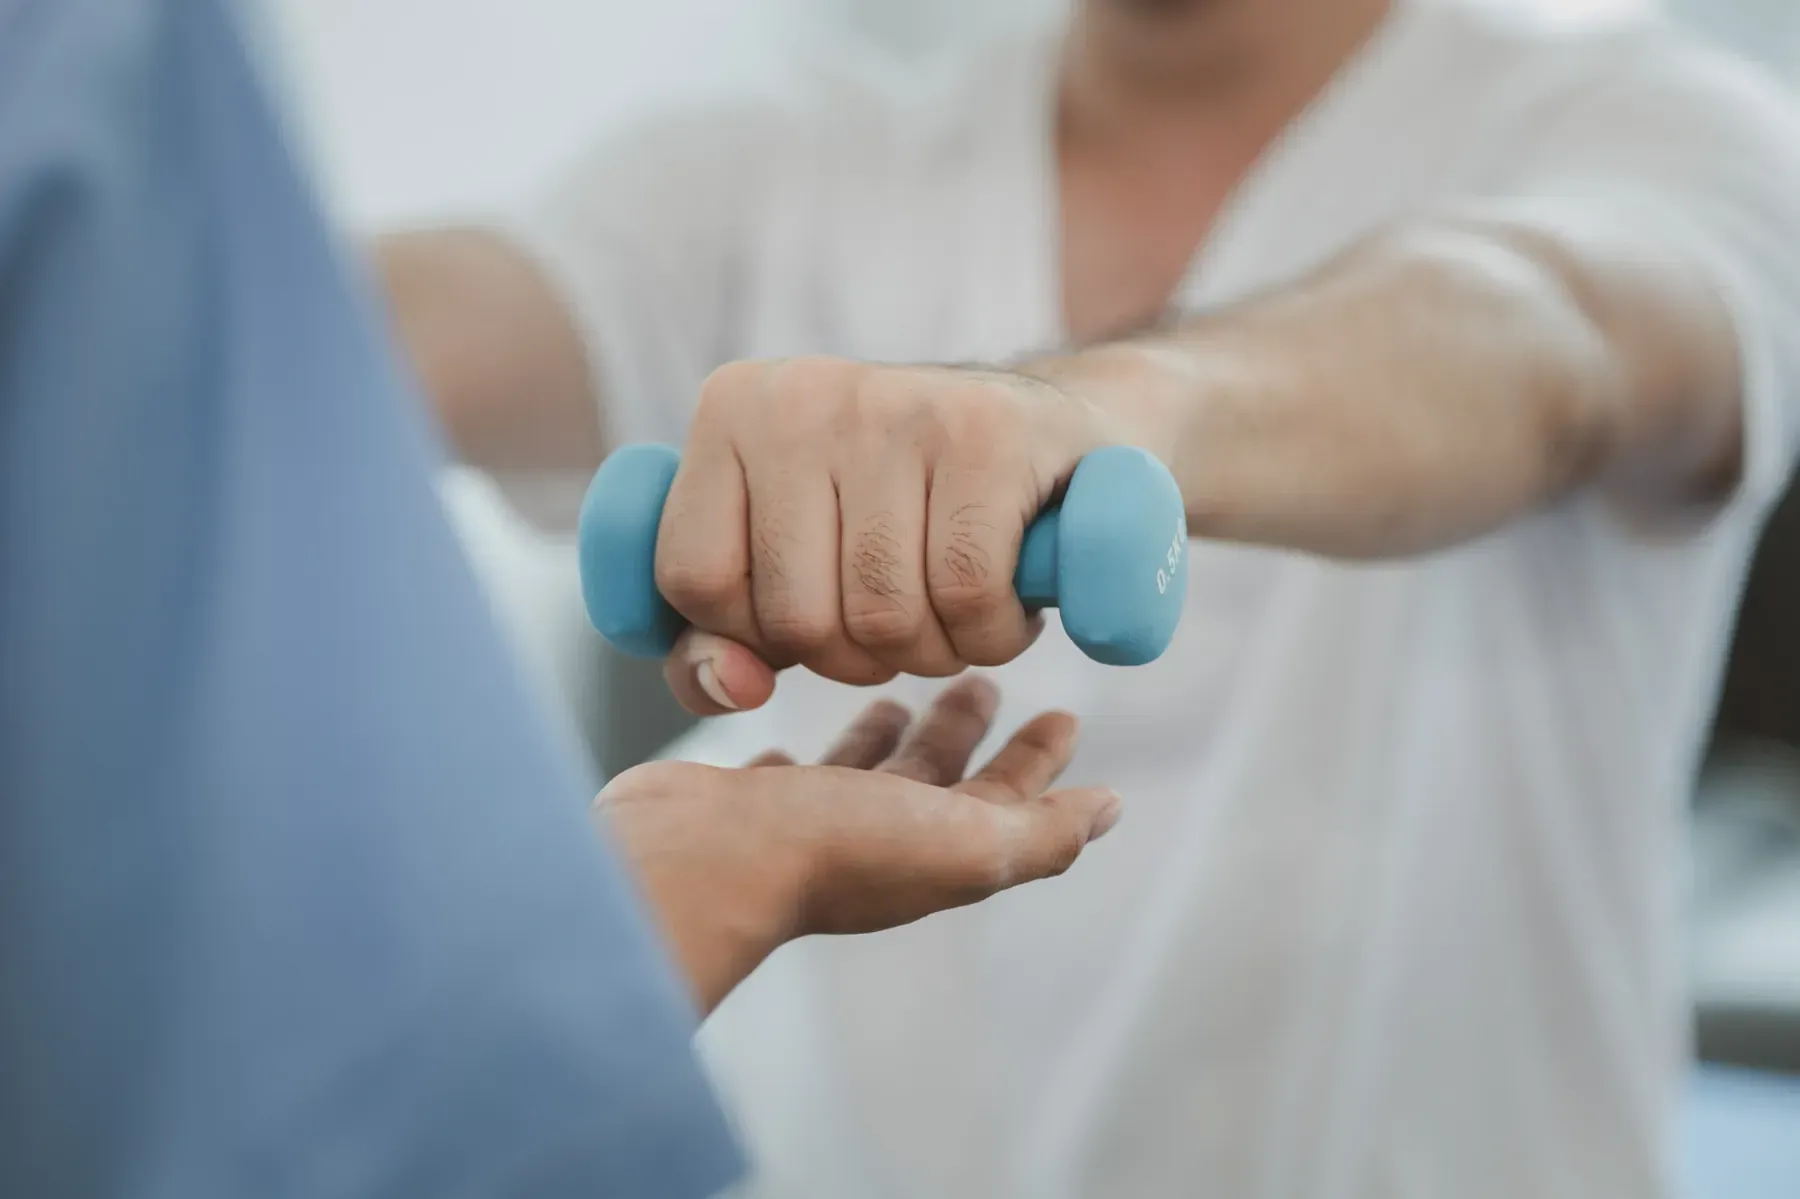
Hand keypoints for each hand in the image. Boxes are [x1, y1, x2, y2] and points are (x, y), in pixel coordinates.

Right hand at [594, 677, 1119, 1013]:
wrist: (693, 865)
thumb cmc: (827, 851)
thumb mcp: (962, 843)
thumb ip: (1038, 832)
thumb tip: (1110, 812)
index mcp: (933, 852)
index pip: (1005, 801)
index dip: (1039, 762)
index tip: (1065, 716)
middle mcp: (875, 843)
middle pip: (941, 781)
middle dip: (969, 734)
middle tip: (987, 682)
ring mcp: (809, 828)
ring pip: (868, 774)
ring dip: (896, 737)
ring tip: (907, 689)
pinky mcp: (749, 808)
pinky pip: (791, 776)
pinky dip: (814, 752)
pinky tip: (804, 727)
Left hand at [652, 357, 1151, 709]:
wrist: (1058, 434)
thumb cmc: (906, 512)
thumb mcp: (790, 561)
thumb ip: (717, 639)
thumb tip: (734, 688)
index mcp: (733, 411)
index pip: (694, 579)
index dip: (760, 633)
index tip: (819, 606)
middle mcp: (804, 395)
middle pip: (796, 616)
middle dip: (858, 656)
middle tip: (904, 616)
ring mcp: (896, 407)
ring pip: (883, 616)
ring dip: (934, 651)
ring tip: (957, 608)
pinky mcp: (989, 435)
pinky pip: (966, 596)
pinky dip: (990, 633)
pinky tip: (1006, 602)